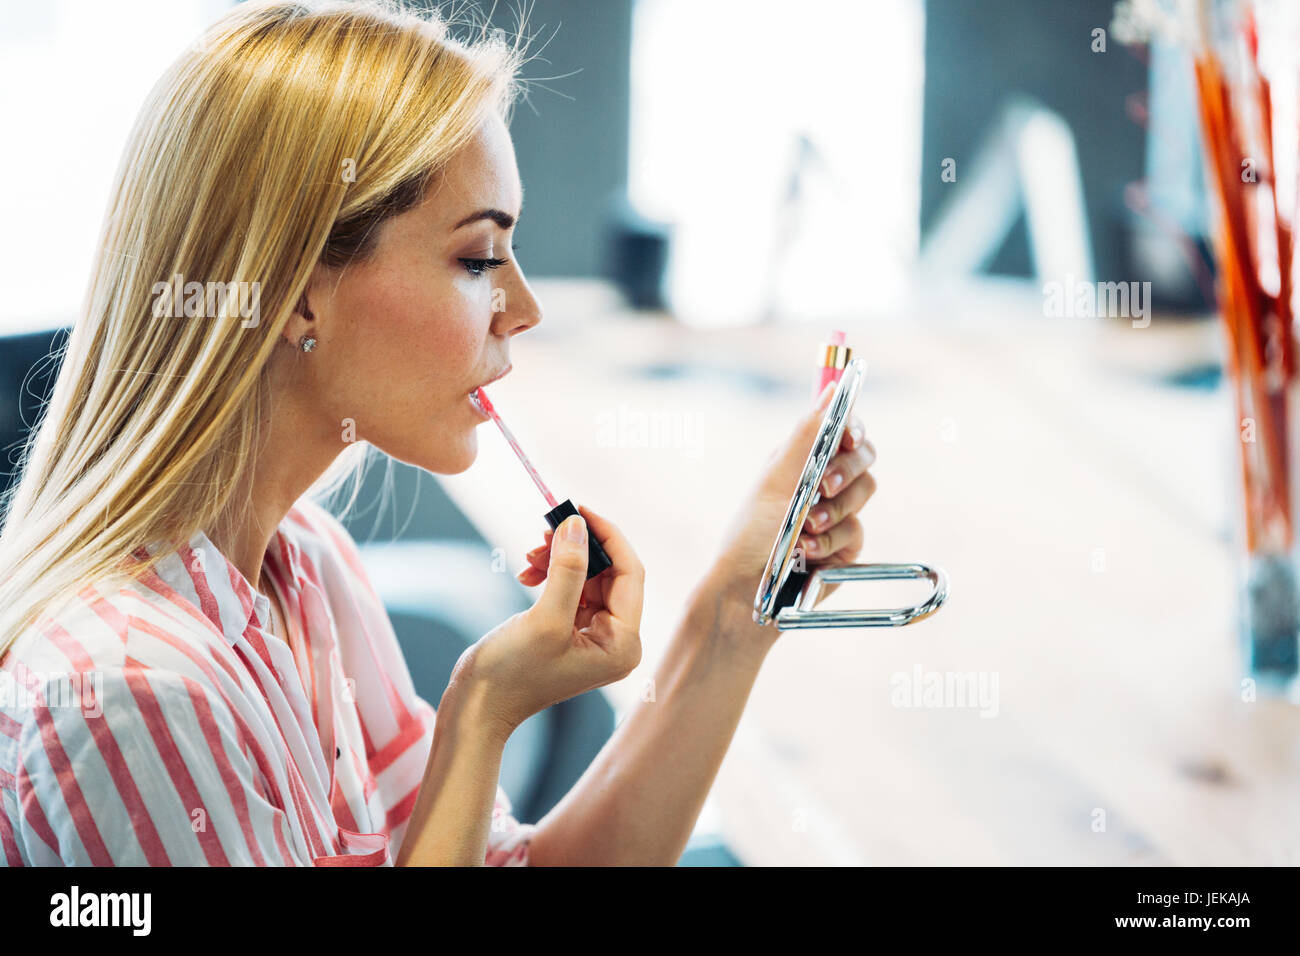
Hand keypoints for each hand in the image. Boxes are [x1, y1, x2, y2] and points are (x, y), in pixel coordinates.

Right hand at [454, 509, 643, 736]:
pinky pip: (572, 588)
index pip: (630, 574)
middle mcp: (617, 641)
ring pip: (588, 577)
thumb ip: (568, 569)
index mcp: (623, 644)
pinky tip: (527, 574)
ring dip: (559, 559)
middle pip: (610, 573)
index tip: (579, 510)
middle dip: (577, 548)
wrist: (478, 705)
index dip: (607, 537)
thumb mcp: (545, 618)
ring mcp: (595, 637)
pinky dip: (551, 574)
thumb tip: (578, 525)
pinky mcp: (572, 631)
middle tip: (545, 529)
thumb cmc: (512, 674)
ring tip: (529, 558)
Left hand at [704, 382, 877, 634]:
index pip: (842, 430)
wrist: (748, 591)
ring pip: (863, 493)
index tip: (849, 437)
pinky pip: (857, 531)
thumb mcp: (776, 477)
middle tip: (823, 486)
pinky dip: (831, 540)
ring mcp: (836, 514)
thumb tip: (834, 388)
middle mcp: (821, 482)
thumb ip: (808, 434)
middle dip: (846, 470)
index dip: (853, 429)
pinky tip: (808, 552)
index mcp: (802, 459)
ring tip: (806, 528)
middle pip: (863, 458)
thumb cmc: (751, 534)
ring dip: (835, 509)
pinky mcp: (846, 546)